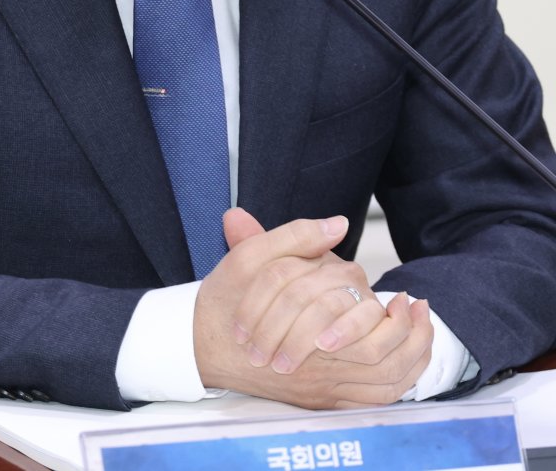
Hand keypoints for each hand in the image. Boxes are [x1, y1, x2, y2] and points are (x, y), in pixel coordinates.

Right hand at [193, 208, 432, 407]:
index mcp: (298, 325)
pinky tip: (408, 357)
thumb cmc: (225, 300)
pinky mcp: (319, 400)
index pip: (356, 319)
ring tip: (420, 328)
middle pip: (376, 358)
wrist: (200, 345)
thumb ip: (295, 236)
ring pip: (379, 382)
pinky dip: (396, 380)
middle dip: (407, 334)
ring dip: (408, 356)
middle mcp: (312, 363)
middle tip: (417, 307)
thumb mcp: (250, 256)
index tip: (404, 294)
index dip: (385, 311)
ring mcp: (317, 386)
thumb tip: (338, 223)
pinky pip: (370, 400)